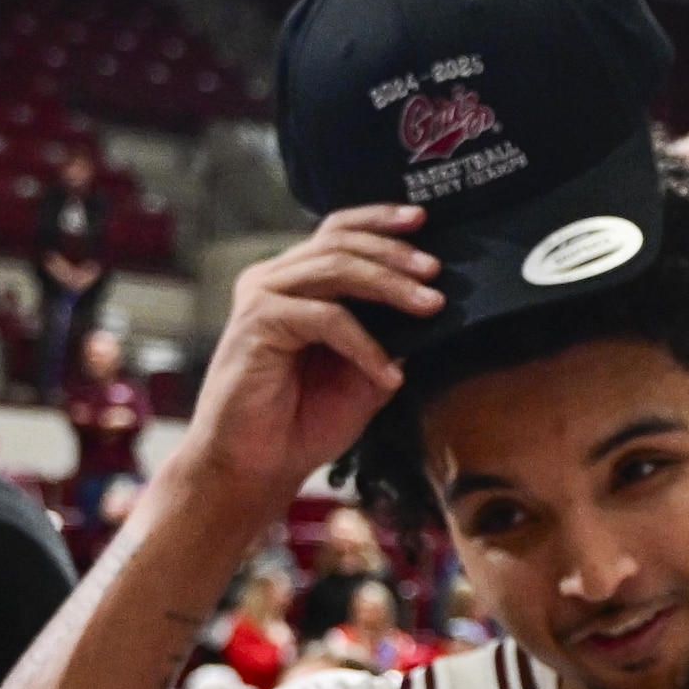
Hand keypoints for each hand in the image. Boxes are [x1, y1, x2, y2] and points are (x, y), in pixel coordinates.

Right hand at [179, 210, 446, 509]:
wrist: (253, 468)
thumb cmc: (300, 423)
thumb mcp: (362, 375)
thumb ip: (389, 339)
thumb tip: (429, 308)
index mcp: (294, 283)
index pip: (337, 232)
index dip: (378, 220)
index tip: (422, 220)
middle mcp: (274, 280)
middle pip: (341, 242)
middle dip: (394, 252)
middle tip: (436, 270)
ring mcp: (262, 297)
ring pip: (337, 269)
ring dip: (389, 285)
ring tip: (429, 306)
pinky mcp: (258, 322)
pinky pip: (326, 318)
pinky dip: (365, 344)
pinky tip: (388, 374)